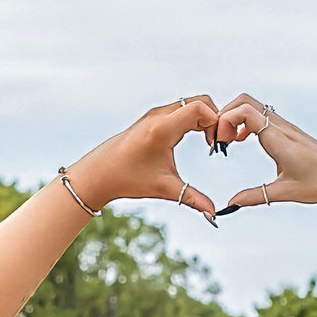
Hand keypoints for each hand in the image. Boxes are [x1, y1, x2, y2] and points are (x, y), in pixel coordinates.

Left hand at [67, 98, 221, 223]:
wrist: (100, 173)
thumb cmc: (128, 179)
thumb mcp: (164, 189)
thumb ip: (192, 199)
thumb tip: (213, 215)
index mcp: (162, 128)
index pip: (200, 108)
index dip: (216, 123)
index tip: (216, 145)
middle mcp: (159, 115)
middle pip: (199, 101)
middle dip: (214, 119)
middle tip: (216, 143)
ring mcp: (155, 114)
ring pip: (190, 104)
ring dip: (204, 119)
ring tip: (207, 143)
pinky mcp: (153, 117)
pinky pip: (181, 109)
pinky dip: (193, 119)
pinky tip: (195, 138)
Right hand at [212, 95, 316, 225]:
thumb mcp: (284, 192)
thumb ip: (254, 196)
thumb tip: (230, 205)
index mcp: (278, 139)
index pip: (244, 112)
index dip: (225, 121)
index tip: (220, 143)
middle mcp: (281, 128)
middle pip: (244, 101)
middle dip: (225, 116)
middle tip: (220, 140)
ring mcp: (285, 127)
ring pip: (252, 106)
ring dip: (235, 118)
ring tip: (229, 141)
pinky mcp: (288, 131)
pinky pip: (261, 116)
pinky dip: (246, 122)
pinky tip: (243, 140)